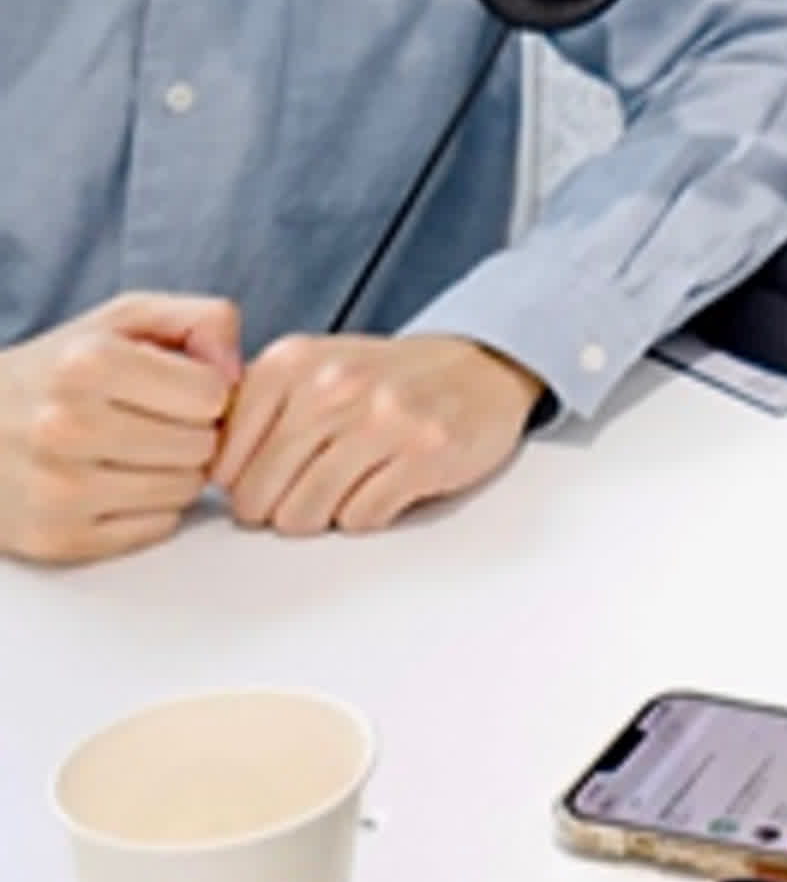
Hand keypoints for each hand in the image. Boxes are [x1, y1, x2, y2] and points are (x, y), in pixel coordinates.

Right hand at [0, 293, 241, 563]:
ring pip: (186, 490)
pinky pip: (157, 528)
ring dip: (175, 471)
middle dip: (193, 432)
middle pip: (203, 446)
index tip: (178, 389)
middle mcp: (67, 428)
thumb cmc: (60, 371)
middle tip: (155, 423)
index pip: (212, 393)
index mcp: (89, 365)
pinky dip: (151, 508)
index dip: (207, 391)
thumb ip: (202, 320)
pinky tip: (116, 483)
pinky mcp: (58, 539)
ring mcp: (59, 490)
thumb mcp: (125, 320)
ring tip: (136, 450)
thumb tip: (239, 373)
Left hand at [213, 333, 545, 536]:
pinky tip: (385, 485)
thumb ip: (254, 414)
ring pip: (305, 514)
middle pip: (259, 497)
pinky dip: (368, 515)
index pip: (222, 463)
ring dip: (323, 516)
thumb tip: (208, 480)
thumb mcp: (310, 373)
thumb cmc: (385, 382)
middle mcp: (334, 384)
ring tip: (348, 487)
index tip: (272, 475)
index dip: (243, 483)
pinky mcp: (426, 450)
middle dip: (279, 508)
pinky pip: (362, 518)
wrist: (482, 367)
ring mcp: (383, 417)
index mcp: (291, 363)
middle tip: (310, 491)